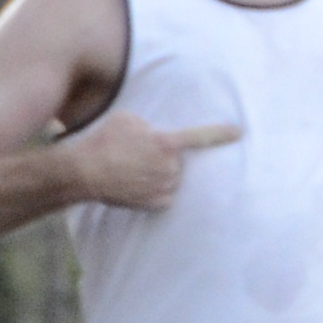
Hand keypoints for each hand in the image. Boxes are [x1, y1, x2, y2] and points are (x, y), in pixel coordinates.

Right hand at [71, 115, 241, 215]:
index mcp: (166, 142)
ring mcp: (164, 186)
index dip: (220, 134)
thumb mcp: (126, 119)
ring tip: (133, 170)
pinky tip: (137, 186)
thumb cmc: (103, 141)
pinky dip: (156, 192)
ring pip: (172, 178)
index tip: (238, 132)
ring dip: (159, 174)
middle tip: (137, 155)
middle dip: (163, 157)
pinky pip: (165, 195)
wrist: (84, 171)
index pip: (200, 136)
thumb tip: (153, 133)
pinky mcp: (156, 203)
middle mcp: (169, 166)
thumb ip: (148, 125)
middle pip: (178, 161)